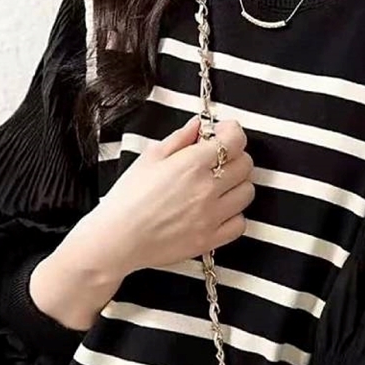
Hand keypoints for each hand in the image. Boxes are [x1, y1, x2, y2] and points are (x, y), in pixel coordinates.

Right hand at [87, 115, 254, 276]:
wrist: (117, 239)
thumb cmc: (127, 199)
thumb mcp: (149, 158)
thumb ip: (179, 138)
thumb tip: (198, 126)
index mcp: (192, 164)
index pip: (235, 140)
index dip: (232, 133)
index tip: (223, 135)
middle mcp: (207, 188)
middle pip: (246, 164)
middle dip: (235, 157)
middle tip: (218, 161)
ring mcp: (212, 216)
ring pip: (247, 192)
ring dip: (237, 185)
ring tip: (218, 187)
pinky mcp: (210, 239)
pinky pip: (240, 223)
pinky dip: (234, 216)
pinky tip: (217, 212)